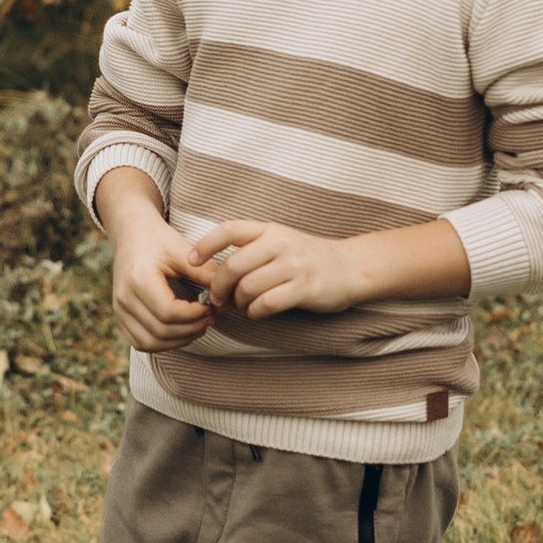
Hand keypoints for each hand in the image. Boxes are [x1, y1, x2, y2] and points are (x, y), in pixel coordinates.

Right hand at [95, 174, 219, 347]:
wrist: (132, 235)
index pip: (168, 312)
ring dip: (179, 340)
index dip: (194, 316)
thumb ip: (204, 272)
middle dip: (191, 329)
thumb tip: (227, 297)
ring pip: (150, 343)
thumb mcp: (182, 249)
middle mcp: (124, 297)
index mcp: (138, 278)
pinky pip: (142, 343)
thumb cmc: (158, 240)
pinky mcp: (121, 317)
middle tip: (210, 318)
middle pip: (161, 330)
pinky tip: (182, 331)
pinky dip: (164, 343)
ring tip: (198, 325)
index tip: (210, 307)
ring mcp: (119, 310)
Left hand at [198, 212, 473, 316]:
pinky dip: (255, 312)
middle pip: (233, 266)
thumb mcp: (280, 242)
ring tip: (241, 306)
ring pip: (248, 287)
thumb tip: (212, 272)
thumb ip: (250, 251)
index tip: (191, 260)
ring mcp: (294, 266)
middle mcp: (281, 244)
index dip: (206, 245)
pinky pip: (266, 304)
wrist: (351, 268)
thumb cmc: (307, 258)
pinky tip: (258, 312)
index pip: (229, 230)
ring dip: (238, 302)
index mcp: (270, 230)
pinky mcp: (304, 289)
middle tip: (218, 299)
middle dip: (219, 287)